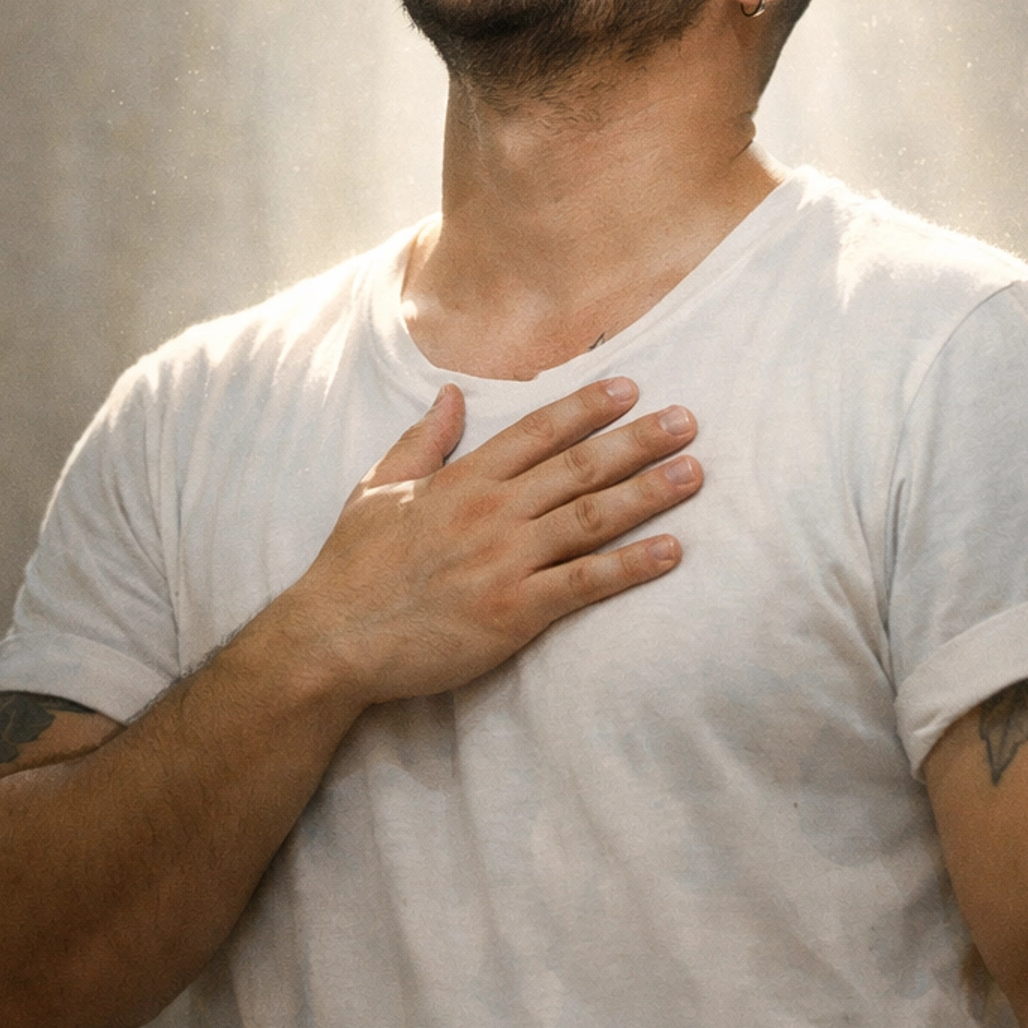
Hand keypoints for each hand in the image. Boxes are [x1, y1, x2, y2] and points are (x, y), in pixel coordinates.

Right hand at [278, 377, 699, 705]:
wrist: (332, 639)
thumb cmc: (352, 567)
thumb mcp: (380, 487)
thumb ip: (423, 440)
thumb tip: (452, 394)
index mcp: (462, 480)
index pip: (538, 431)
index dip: (587, 407)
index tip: (631, 388)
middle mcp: (491, 512)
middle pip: (579, 467)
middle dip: (639, 441)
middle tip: (689, 421)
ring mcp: (505, 561)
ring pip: (591, 517)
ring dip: (648, 493)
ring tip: (694, 474)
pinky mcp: (514, 612)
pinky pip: (585, 582)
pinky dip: (631, 566)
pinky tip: (671, 552)